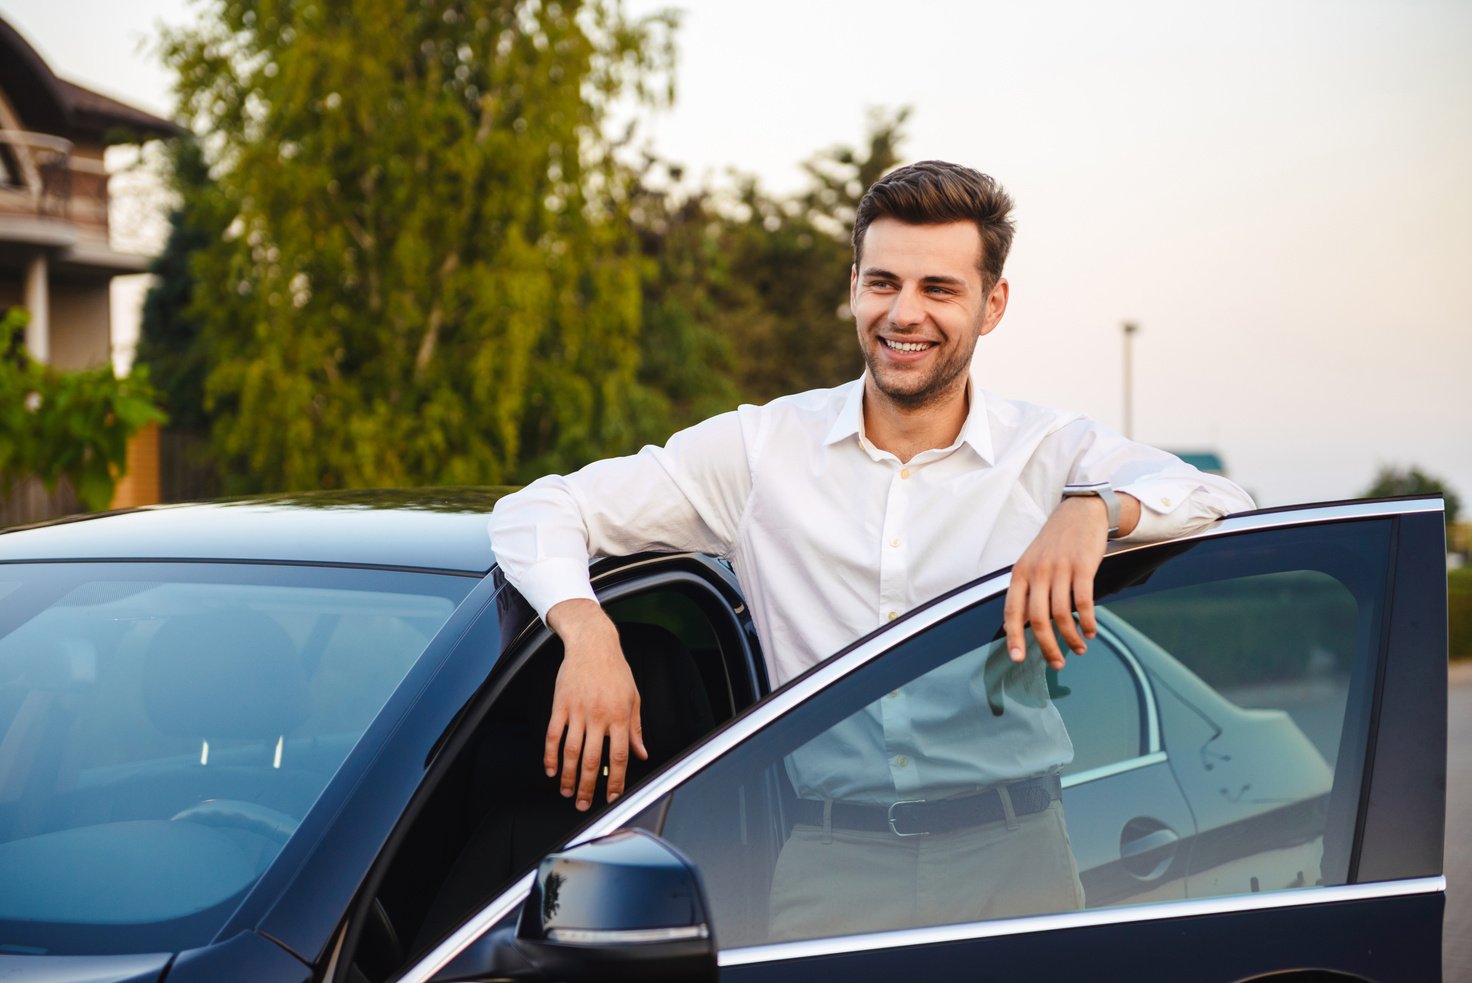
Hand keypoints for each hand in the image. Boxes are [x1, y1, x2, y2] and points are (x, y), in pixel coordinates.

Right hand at [544, 599, 648, 810]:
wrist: (592, 644)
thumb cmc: (615, 670)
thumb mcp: (634, 698)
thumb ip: (636, 729)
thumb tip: (641, 753)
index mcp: (620, 716)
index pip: (619, 757)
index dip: (617, 781)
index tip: (613, 797)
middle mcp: (599, 716)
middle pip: (593, 760)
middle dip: (589, 787)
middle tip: (584, 804)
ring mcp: (578, 711)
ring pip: (571, 752)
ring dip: (569, 776)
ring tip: (567, 792)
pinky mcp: (560, 705)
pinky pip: (553, 735)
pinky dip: (550, 755)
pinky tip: (551, 770)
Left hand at [1003, 493, 1139, 669]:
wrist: (1081, 512)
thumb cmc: (1055, 542)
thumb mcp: (1033, 563)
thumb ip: (1027, 592)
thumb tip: (1023, 625)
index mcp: (1021, 573)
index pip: (1012, 611)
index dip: (1013, 637)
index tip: (1017, 658)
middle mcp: (1038, 571)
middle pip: (1038, 619)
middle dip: (1047, 646)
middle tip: (1057, 663)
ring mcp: (1060, 568)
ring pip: (1062, 614)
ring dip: (1071, 637)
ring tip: (1079, 648)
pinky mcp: (1083, 566)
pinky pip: (1084, 602)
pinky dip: (1087, 621)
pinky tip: (1091, 631)